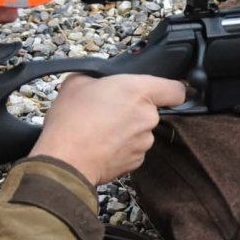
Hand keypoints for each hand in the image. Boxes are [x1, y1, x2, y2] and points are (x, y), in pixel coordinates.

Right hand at [30, 74, 186, 186]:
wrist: (64, 161)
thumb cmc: (71, 121)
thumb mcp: (77, 82)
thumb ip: (98, 77)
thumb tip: (99, 81)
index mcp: (138, 91)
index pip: (176, 90)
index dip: (169, 90)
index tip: (159, 92)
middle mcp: (148, 116)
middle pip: (152, 110)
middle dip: (134, 110)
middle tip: (108, 110)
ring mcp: (144, 141)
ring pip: (141, 131)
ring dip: (127, 130)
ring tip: (100, 130)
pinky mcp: (136, 161)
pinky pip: (133, 149)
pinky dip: (121, 148)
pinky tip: (102, 145)